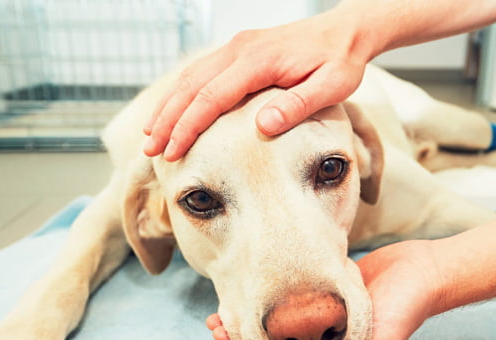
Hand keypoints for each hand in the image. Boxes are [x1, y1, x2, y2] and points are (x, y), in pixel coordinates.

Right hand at [143, 9, 372, 160]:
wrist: (345, 31)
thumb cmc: (340, 61)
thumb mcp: (331, 87)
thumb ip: (297, 106)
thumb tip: (261, 127)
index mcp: (258, 60)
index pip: (211, 97)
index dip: (187, 126)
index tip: (172, 152)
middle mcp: (240, 49)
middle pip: (191, 86)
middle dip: (166, 120)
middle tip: (149, 151)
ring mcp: (237, 47)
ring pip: (190, 77)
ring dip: (167, 106)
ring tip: (151, 136)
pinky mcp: (238, 50)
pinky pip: (200, 71)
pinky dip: (181, 93)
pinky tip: (172, 111)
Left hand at [205, 241, 444, 339]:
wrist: (425, 270)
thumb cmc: (406, 307)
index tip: (227, 337)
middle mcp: (325, 333)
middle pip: (274, 337)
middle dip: (243, 331)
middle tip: (217, 322)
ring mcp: (324, 309)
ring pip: (278, 315)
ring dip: (253, 311)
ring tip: (227, 305)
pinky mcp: (326, 286)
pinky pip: (293, 292)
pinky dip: (272, 292)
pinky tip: (255, 285)